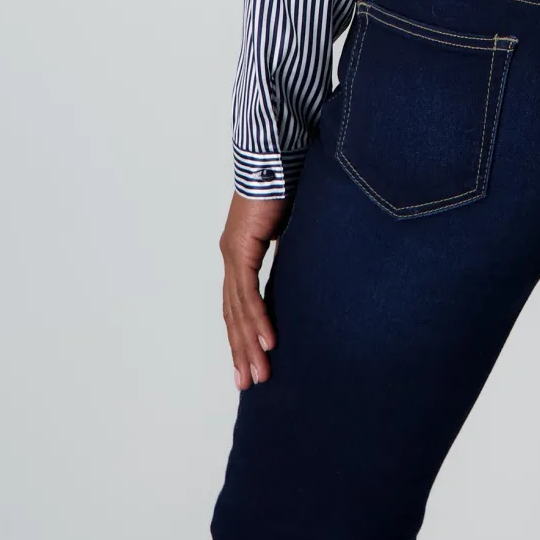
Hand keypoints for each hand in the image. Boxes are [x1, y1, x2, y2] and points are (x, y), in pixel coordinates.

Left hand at [220, 190, 289, 389]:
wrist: (276, 155)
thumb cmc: (288, 183)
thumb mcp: (292, 229)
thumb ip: (292, 251)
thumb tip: (307, 271)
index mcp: (241, 253)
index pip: (239, 303)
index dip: (244, 334)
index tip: (252, 362)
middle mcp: (232, 256)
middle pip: (234, 313)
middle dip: (241, 351)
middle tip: (249, 383)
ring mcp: (233, 253)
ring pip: (238, 309)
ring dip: (249, 344)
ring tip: (258, 374)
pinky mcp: (242, 248)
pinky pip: (249, 292)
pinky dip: (258, 319)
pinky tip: (267, 342)